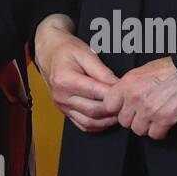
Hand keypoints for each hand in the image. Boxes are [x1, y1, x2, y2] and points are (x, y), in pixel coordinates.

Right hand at [34, 14, 119, 132]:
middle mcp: (61, 96)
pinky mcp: (65, 112)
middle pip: (93, 110)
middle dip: (113, 109)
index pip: (95, 92)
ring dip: (107, 121)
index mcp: (65, 79)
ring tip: (120, 112)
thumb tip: (119, 86)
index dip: (114, 94)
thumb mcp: (86, 54)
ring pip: (90, 122)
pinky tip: (108, 118)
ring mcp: (61, 106)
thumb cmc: (66, 50)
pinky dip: (98, 125)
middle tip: (127, 104)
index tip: (127, 93)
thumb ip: (103, 72)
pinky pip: (83, 125)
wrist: (49, 52)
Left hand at [102, 56, 176, 139]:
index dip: (117, 108)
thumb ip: (129, 85)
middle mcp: (135, 97)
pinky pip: (155, 135)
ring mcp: (149, 110)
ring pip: (137, 130)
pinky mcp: (164, 119)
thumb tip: (122, 97)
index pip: (109, 105)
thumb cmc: (171, 69)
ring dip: (146, 127)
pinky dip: (160, 132)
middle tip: (142, 113)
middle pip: (123, 121)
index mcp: (128, 83)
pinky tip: (164, 123)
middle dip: (132, 119)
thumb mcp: (143, 70)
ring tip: (154, 118)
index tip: (125, 108)